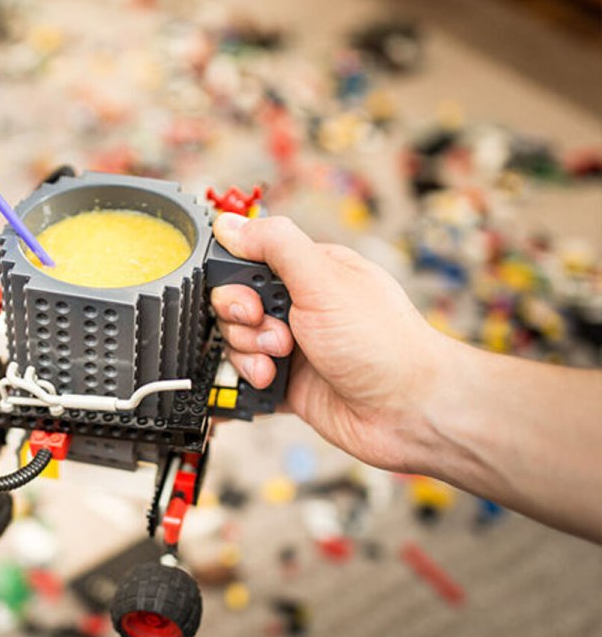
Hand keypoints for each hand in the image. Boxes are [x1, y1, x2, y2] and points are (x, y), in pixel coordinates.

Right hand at [210, 213, 450, 471]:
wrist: (407, 412)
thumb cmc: (382, 343)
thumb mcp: (324, 281)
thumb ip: (275, 245)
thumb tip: (229, 224)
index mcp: (311, 271)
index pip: (251, 258)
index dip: (236, 275)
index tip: (247, 291)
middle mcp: (300, 306)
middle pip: (236, 300)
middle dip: (241, 316)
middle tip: (264, 324)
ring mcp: (293, 345)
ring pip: (237, 339)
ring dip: (247, 350)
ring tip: (278, 359)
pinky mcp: (287, 382)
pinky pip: (245, 375)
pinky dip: (250, 378)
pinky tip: (271, 381)